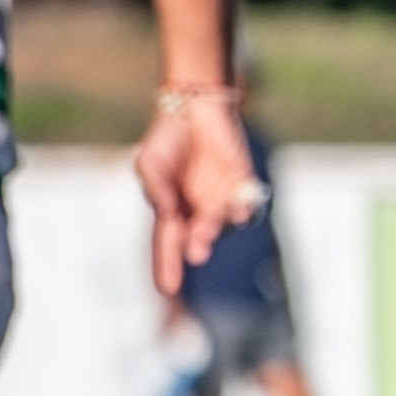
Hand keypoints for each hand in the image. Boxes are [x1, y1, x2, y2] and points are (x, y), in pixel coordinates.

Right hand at [134, 96, 258, 295]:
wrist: (195, 106)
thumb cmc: (168, 139)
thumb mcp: (149, 163)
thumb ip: (156, 189)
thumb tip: (167, 211)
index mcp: (174, 210)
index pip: (169, 243)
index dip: (168, 266)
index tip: (167, 289)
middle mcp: (199, 209)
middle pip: (198, 236)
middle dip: (196, 245)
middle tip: (195, 254)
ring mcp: (222, 196)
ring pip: (221, 221)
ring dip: (214, 228)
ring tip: (205, 233)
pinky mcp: (242, 180)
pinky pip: (246, 200)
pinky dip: (243, 207)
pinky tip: (239, 212)